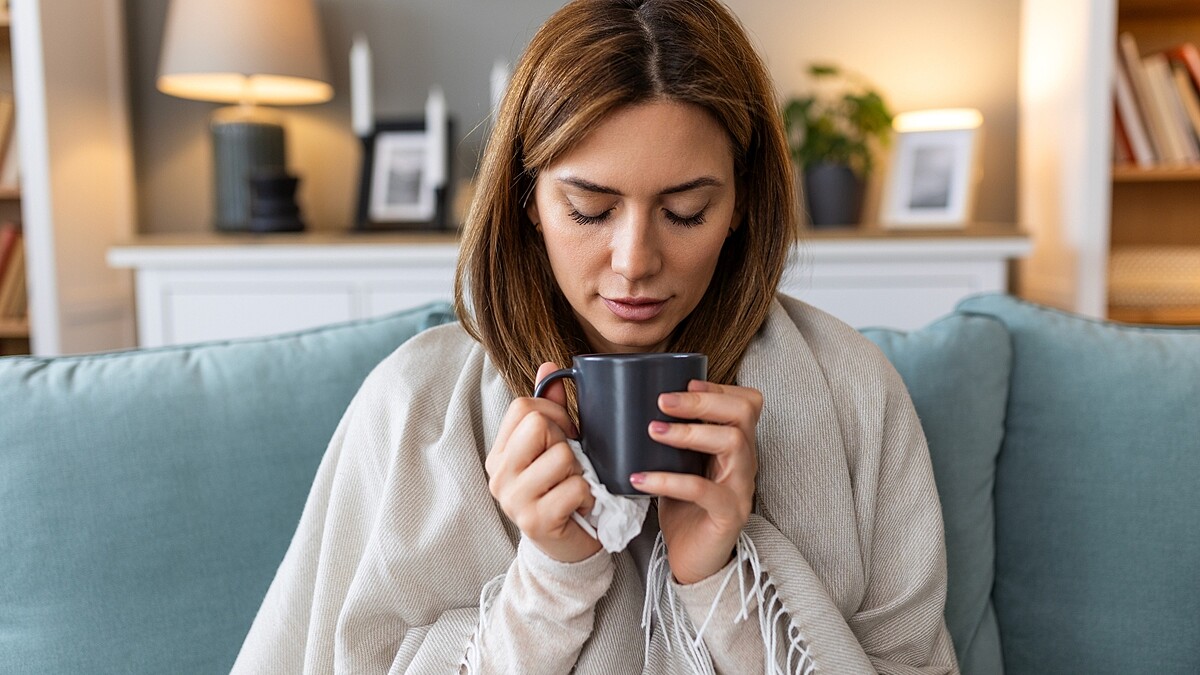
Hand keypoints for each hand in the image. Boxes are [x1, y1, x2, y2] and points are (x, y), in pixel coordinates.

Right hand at [485, 362, 601, 562]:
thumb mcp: (552, 449)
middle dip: (565, 441)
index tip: (565, 434)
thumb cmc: (560, 492)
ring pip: (562, 456)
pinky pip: (575, 487)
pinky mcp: (535, 521)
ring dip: (580, 471)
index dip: (553, 413)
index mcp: (499, 454)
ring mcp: (514, 499)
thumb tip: (550, 365)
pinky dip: (588, 495)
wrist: (565, 549)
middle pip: (539, 425)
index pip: (522, 407)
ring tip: (575, 486)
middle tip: (569, 464)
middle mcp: (499, 475)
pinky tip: (581, 505)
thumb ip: (550, 409)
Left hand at [631, 380, 761, 584]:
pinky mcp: (728, 514)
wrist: (694, 561)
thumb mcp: (679, 464)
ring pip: (732, 443)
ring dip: (689, 431)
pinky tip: (639, 479)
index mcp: (736, 445)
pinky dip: (668, 480)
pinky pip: (703, 490)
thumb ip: (671, 437)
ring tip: (652, 431)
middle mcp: (745, 462)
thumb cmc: (684, 509)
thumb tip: (628, 405)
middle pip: (743, 413)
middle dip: (703, 399)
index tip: (683, 383)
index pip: (747, 402)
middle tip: (664, 401)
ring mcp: (741, 488)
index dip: (718, 387)